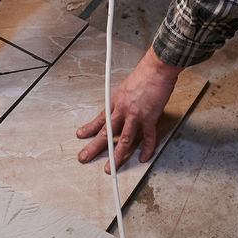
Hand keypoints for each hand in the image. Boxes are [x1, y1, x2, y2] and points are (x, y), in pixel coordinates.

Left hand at [76, 48, 181, 172]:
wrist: (157, 69)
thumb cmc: (144, 74)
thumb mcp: (125, 86)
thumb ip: (122, 100)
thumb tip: (122, 108)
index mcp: (116, 101)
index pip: (100, 119)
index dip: (89, 128)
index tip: (81, 135)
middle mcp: (123, 110)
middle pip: (106, 132)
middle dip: (93, 147)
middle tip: (84, 157)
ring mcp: (136, 116)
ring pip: (124, 140)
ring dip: (116, 156)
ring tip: (110, 168)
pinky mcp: (150, 118)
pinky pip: (148, 138)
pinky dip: (146, 149)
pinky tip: (143, 157)